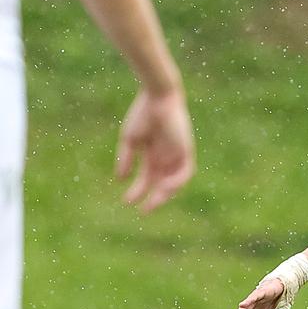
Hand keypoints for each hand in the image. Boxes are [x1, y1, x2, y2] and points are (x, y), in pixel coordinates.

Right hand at [117, 88, 195, 211]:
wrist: (157, 97)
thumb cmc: (142, 114)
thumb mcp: (130, 140)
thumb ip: (126, 159)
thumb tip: (120, 179)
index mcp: (152, 154)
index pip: (147, 178)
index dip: (138, 191)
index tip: (127, 202)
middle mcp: (166, 157)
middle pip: (161, 183)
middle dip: (153, 198)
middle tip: (144, 211)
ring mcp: (177, 154)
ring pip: (175, 181)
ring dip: (165, 194)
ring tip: (153, 202)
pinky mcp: (186, 150)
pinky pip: (185, 171)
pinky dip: (177, 181)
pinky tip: (165, 187)